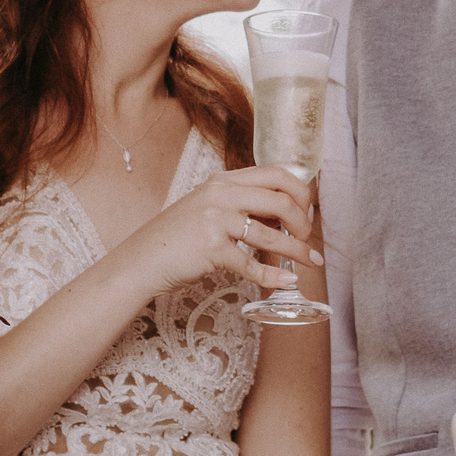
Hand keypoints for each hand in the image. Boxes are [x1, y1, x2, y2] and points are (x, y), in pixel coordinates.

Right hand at [125, 166, 320, 295]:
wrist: (144, 258)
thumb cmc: (180, 236)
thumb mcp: (210, 206)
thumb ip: (242, 203)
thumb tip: (284, 214)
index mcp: (224, 180)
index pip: (276, 174)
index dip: (300, 193)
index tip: (306, 212)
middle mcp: (221, 195)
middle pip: (281, 201)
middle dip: (304, 222)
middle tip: (307, 238)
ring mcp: (215, 220)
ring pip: (271, 235)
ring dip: (297, 251)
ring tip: (311, 261)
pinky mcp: (211, 249)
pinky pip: (252, 264)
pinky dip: (273, 276)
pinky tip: (286, 281)